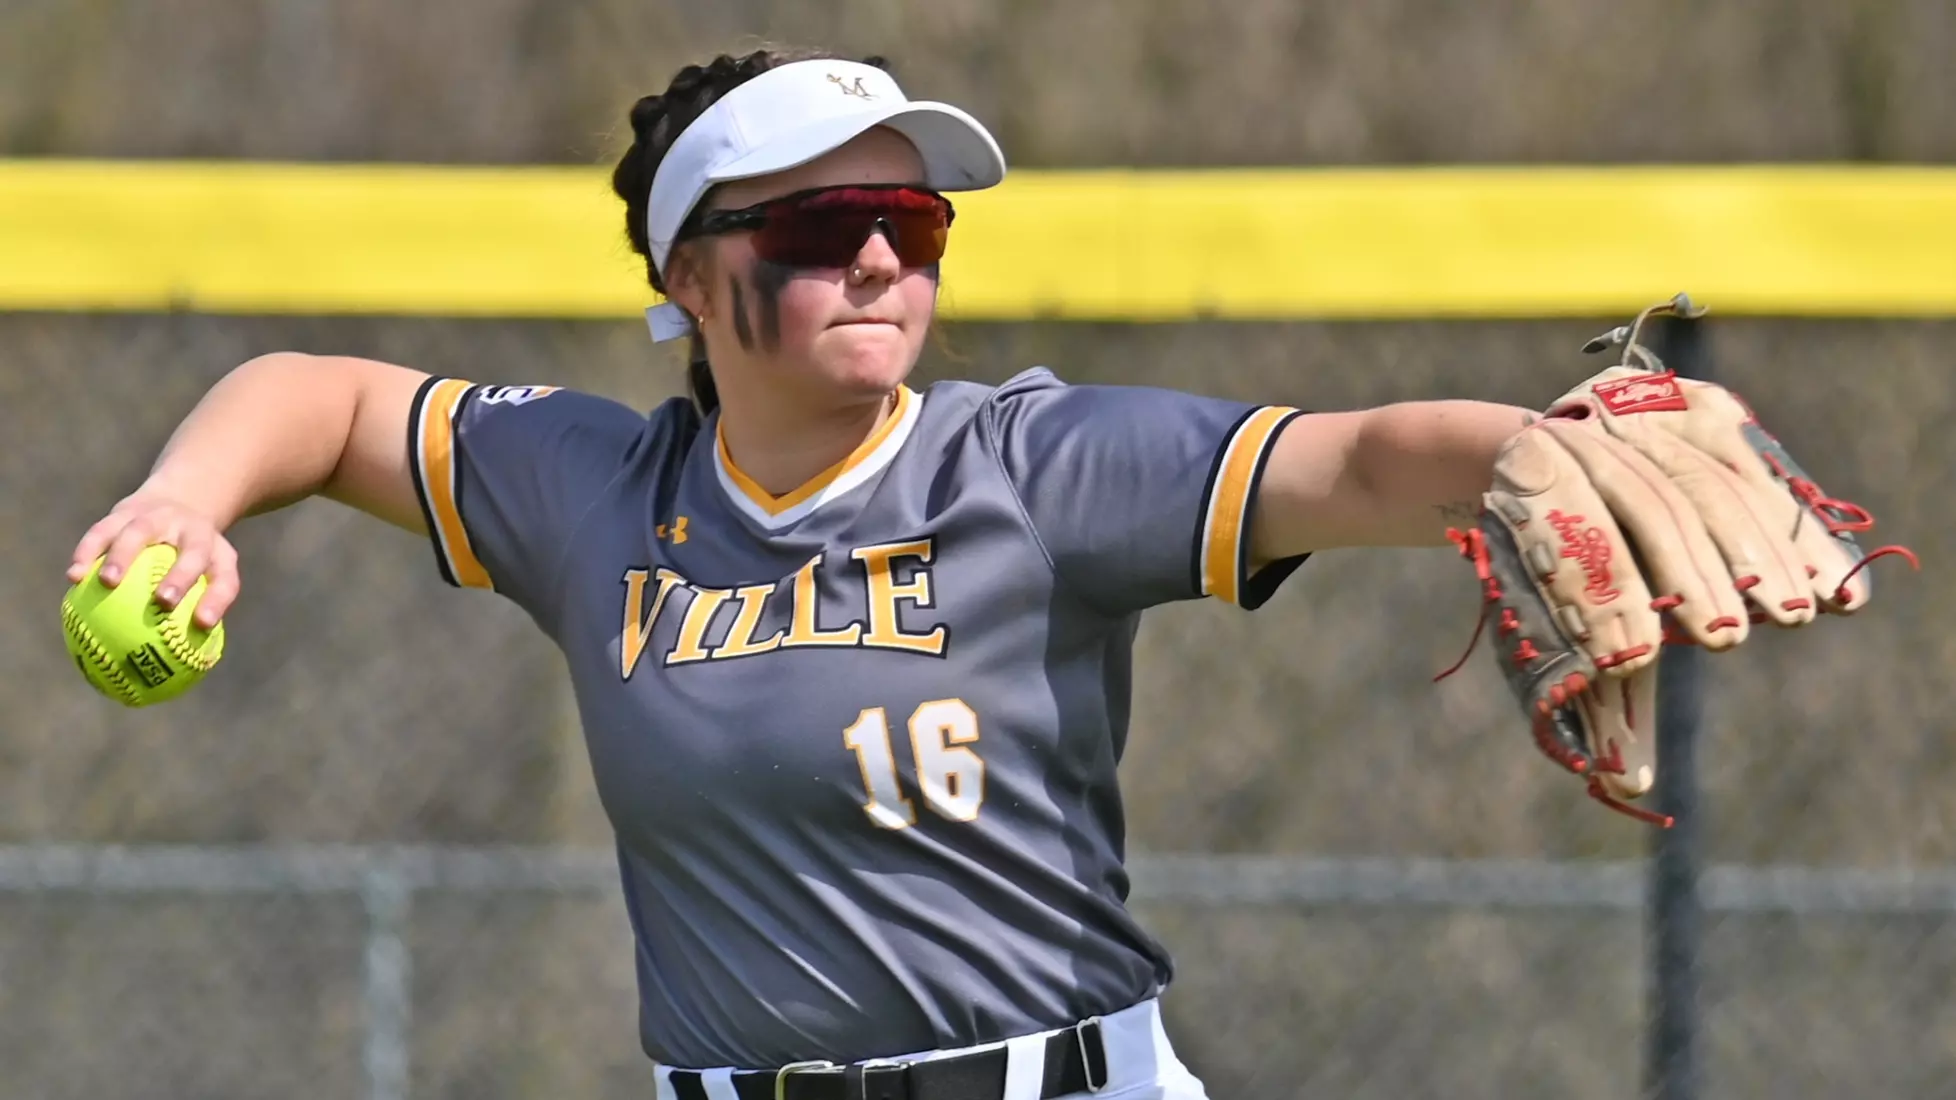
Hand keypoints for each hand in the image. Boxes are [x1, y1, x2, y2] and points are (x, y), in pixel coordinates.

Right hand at [67, 490, 239, 628]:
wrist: (176, 504)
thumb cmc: (192, 556)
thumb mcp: (207, 576)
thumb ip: (197, 613)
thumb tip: (185, 664)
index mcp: (216, 551)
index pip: (225, 577)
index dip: (217, 600)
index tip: (203, 624)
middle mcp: (191, 529)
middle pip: (192, 551)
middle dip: (179, 576)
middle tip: (163, 601)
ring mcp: (158, 516)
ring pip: (140, 531)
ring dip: (124, 556)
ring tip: (108, 582)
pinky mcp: (124, 512)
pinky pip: (103, 531)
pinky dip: (88, 552)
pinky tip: (74, 577)